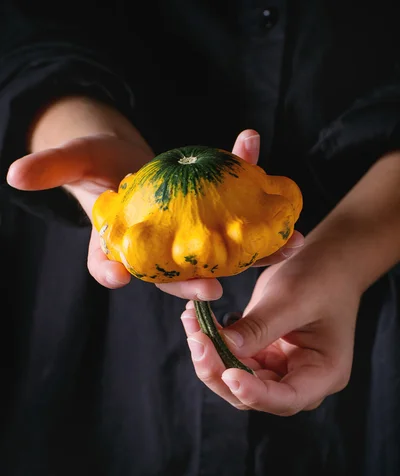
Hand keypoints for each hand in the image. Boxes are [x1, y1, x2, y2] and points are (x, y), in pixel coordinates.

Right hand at [6, 127, 302, 294]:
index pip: (114, 267)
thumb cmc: (99, 165)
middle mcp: (161, 252)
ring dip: (252, 248)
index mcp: (123, 248)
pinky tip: (265, 163)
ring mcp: (193, 238)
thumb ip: (52, 168)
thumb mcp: (74, 162)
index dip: (112, 272)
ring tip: (282, 244)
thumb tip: (15, 175)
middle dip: (195, 280)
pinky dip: (254, 189)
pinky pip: (236, 207)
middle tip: (213, 288)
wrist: (130, 161)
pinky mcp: (216, 218)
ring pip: (219, 249)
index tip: (116, 277)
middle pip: (175, 273)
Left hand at [181, 240, 360, 413]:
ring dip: (210, 357)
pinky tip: (196, 320)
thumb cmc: (322, 277)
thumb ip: (261, 327)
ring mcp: (279, 369)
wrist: (326, 261)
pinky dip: (213, 343)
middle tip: (197, 340)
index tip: (229, 374)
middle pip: (254, 396)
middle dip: (221, 372)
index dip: (255, 393)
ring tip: (192, 324)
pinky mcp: (262, 355)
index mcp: (324, 373)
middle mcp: (300, 379)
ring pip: (236, 380)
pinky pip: (232, 359)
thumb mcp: (293, 298)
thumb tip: (225, 349)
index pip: (287, 398)